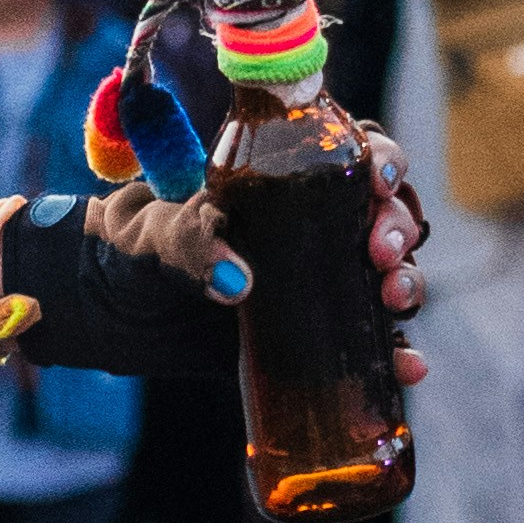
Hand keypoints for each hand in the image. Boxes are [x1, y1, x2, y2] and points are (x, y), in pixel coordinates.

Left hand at [90, 152, 430, 381]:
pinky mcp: (314, 336)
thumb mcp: (155, 234)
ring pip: (388, 275)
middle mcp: (317, 227)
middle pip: (385, 215)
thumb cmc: (137, 247)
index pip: (353, 156)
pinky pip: (367, 344)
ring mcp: (320, 282)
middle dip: (397, 228)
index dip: (382, 159)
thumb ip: (188, 244)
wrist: (115, 310)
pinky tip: (408, 366)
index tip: (377, 178)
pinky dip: (395, 355)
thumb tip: (237, 284)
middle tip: (379, 253)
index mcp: (286, 182)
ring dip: (407, 283)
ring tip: (393, 300)